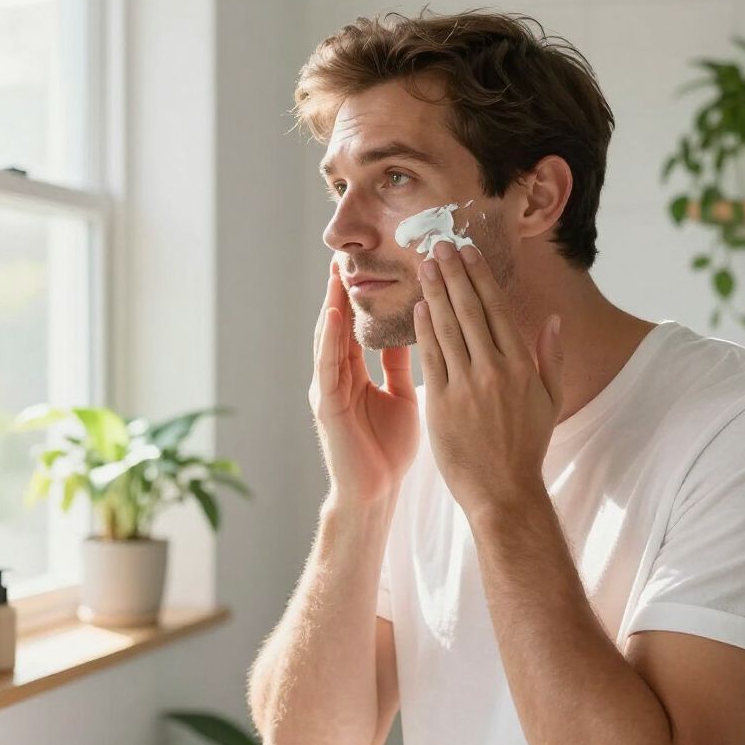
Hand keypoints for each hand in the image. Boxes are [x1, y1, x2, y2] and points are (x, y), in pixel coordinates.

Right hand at [309, 258, 419, 506]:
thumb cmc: (390, 449)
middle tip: (345, 251)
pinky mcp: (326, 404)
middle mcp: (339, 375)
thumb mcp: (402, 396)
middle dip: (341, 289)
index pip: (359, 324)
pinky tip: (334, 314)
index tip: (371, 261)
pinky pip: (328, 365)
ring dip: (331, 303)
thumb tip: (417, 329)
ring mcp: (329, 388)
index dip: (363, 294)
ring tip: (336, 270)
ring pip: (329, 337)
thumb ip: (400, 365)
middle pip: (339, 323)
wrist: (377, 493)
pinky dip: (330, 339)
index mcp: (357, 373)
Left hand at [414, 242, 562, 519]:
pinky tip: (418, 307)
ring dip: (435, 293)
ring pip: (448, 328)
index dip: (480, 277)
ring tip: (424, 266)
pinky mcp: (442, 404)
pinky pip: (432, 358)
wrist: (503, 491)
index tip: (467, 252)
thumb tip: (552, 318)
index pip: (497, 309)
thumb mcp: (550, 400)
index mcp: (521, 366)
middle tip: (438, 245)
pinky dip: (424, 329)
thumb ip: (551, 357)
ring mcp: (467, 386)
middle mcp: (494, 370)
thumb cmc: (526, 446)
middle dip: (452, 274)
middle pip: (469, 310)